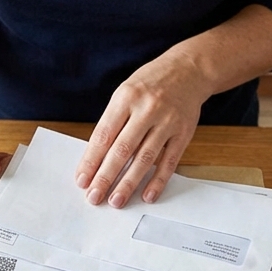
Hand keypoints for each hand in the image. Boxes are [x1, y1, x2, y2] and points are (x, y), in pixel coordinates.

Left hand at [75, 51, 212, 206]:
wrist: (189, 69)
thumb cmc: (150, 84)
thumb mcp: (125, 93)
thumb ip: (112, 122)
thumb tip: (96, 159)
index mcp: (126, 98)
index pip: (104, 135)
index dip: (91, 160)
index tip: (82, 180)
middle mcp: (147, 109)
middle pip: (122, 149)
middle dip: (106, 176)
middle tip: (94, 197)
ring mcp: (167, 122)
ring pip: (145, 158)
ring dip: (129, 183)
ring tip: (116, 201)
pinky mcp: (183, 133)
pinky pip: (169, 161)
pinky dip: (158, 180)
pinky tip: (147, 195)